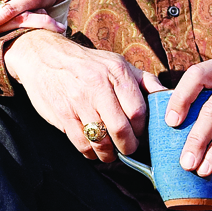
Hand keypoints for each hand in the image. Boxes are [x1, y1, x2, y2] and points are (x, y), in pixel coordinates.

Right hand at [4, 30, 163, 162]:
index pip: (138, 111)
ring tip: (112, 153)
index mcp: (116, 73)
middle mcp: (97, 86)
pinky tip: (94, 149)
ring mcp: (78, 102)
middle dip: (129, 146)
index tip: (141, 134)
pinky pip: (81, 143)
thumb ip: (144, 80)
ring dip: (109, 154)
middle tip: (129, 149)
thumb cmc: (88, 63)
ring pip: (100, 141)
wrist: (44, 56)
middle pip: (121, 129)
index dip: (142, 129)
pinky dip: (90, 153)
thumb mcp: (117, 63)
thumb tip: (167, 96)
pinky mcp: (62, 114)